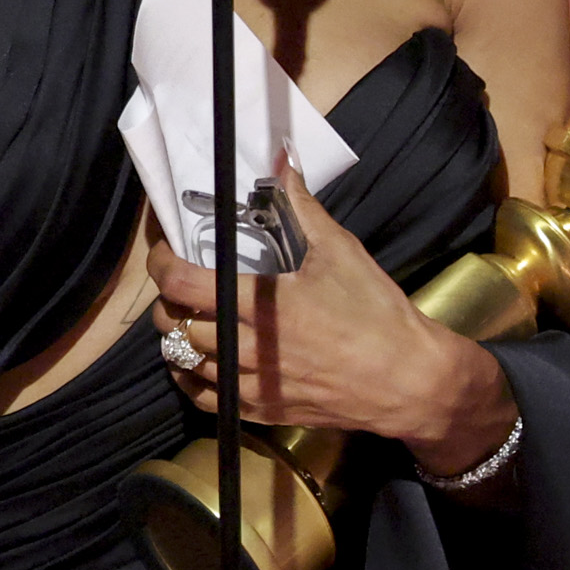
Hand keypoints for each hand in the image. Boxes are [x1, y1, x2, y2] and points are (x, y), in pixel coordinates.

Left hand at [146, 158, 516, 467]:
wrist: (408, 380)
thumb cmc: (376, 313)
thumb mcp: (340, 250)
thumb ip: (301, 205)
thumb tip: (281, 158)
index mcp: (260, 305)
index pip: (181, 283)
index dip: (160, 263)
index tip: (163, 249)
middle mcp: (246, 348)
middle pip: (174, 323)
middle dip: (168, 298)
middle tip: (179, 281)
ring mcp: (251, 384)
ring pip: (184, 362)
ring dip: (177, 336)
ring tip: (188, 316)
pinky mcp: (263, 411)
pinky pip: (206, 399)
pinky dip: (191, 378)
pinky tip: (198, 362)